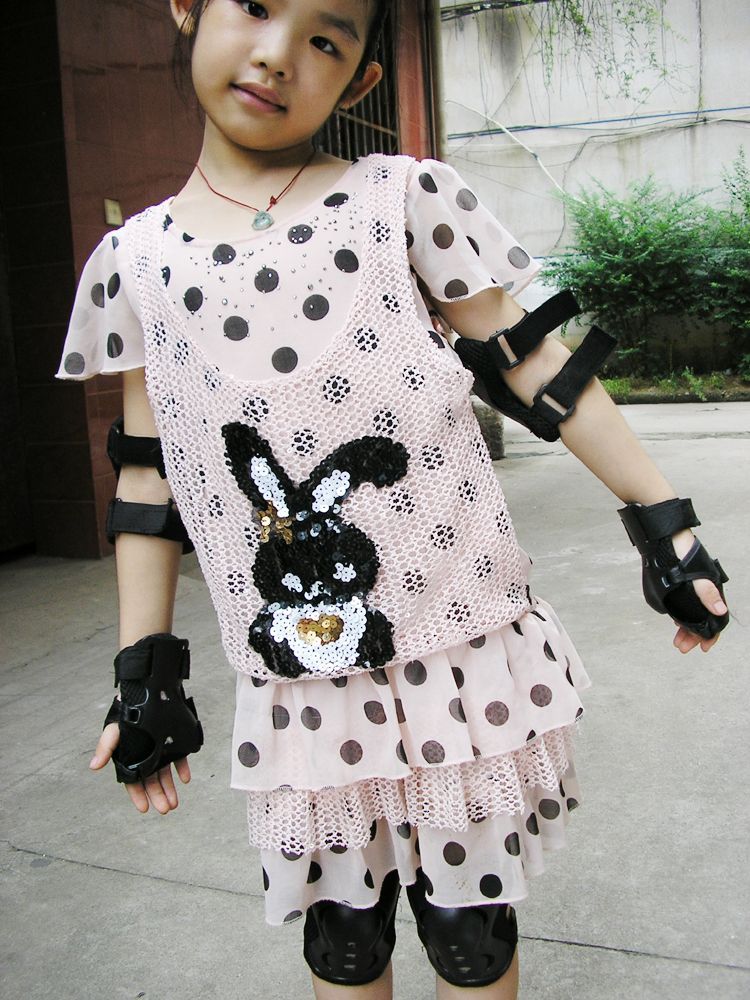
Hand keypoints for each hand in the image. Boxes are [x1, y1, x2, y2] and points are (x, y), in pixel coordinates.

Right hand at [89, 722, 190, 813]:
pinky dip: (182, 769)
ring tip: (174, 803)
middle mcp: (147, 756)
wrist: (146, 696)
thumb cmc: (126, 715)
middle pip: (152, 781)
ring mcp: (162, 749)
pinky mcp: (175, 742)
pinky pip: (179, 758)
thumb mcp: (113, 731)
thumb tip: (94, 767)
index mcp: (131, 757)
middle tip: (165, 809)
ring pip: (165, 773)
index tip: (144, 809)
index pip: (134, 781)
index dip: (138, 795)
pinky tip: (185, 779)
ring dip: (170, 788)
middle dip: (158, 796)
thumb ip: (105, 748)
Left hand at [671, 529, 727, 653]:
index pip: (716, 618)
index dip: (711, 634)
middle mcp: (703, 592)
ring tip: (677, 642)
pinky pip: (684, 606)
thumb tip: (720, 611)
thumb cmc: (682, 553)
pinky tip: (675, 623)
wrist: (665, 537)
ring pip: (692, 614)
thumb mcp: (697, 576)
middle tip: (682, 648)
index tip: (704, 647)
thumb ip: (708, 593)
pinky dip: (680, 617)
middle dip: (694, 636)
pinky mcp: (679, 585)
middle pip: (702, 619)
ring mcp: (691, 589)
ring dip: (686, 629)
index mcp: (711, 590)